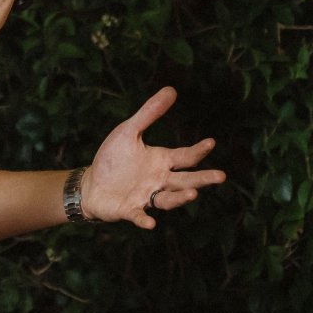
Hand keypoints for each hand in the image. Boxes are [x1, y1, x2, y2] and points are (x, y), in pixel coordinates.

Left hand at [78, 90, 225, 231]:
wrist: (91, 184)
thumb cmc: (113, 159)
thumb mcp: (129, 131)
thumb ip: (149, 112)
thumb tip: (171, 89)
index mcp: (161, 161)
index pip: (185, 157)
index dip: (197, 150)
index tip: (210, 142)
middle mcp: (159, 180)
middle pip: (185, 180)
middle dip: (202, 178)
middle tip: (221, 176)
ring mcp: (146, 197)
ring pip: (168, 200)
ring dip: (181, 198)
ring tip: (194, 194)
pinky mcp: (130, 210)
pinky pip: (140, 215)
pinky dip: (145, 220)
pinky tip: (151, 223)